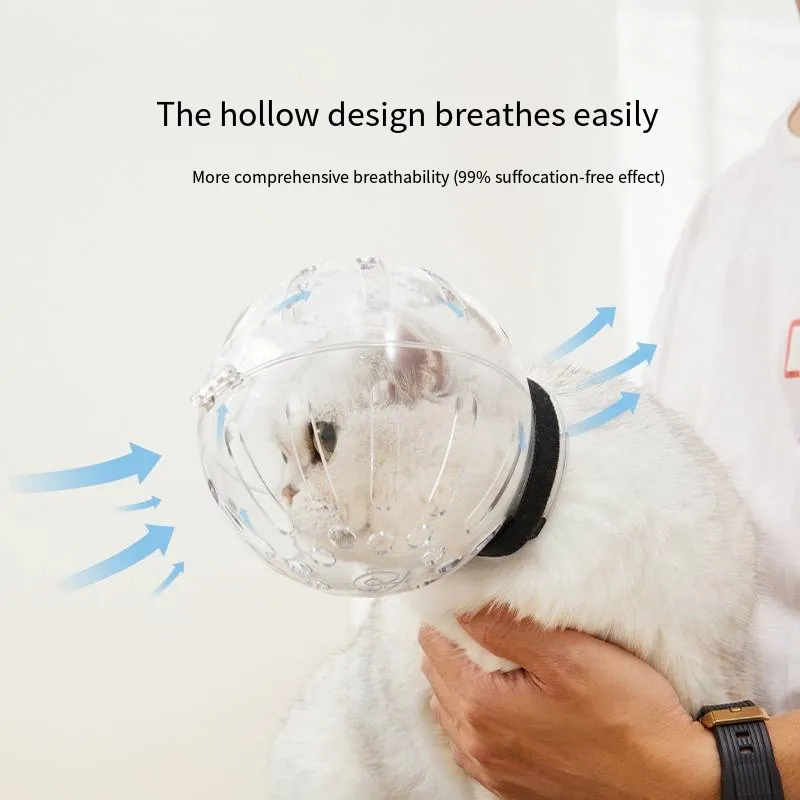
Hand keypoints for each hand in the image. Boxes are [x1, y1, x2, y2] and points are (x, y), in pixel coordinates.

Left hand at [419, 608, 720, 799]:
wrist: (669, 781)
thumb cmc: (626, 715)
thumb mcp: (568, 653)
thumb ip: (505, 627)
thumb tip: (463, 609)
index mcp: (482, 707)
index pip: (435, 650)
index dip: (445, 620)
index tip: (461, 603)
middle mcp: (478, 744)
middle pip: (439, 681)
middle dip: (449, 648)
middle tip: (473, 623)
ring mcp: (494, 770)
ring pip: (451, 713)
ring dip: (458, 682)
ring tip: (481, 656)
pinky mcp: (513, 785)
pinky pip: (470, 743)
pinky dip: (471, 716)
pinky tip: (493, 700)